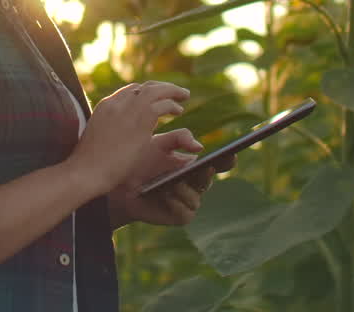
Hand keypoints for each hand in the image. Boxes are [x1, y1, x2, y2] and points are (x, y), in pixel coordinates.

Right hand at [65, 81, 190, 196]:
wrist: (88, 170)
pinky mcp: (142, 118)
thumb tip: (115, 138)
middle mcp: (117, 102)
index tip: (156, 98)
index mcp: (105, 106)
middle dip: (162, 87)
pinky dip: (173, 105)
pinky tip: (179, 111)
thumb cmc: (90, 165)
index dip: (145, 93)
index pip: (129, 91)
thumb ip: (108, 131)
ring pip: (157, 90)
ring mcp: (129, 108)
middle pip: (144, 87)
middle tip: (176, 92)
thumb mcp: (98, 140)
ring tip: (184, 96)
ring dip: (172, 92)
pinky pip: (163, 105)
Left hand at [109, 140, 236, 227]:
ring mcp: (189, 201)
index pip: (220, 163)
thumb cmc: (142, 161)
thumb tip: (199, 147)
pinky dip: (176, 204)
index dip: (228, 159)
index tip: (231, 153)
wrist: (122, 185)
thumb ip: (179, 137)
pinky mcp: (179, 216)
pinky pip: (185, 213)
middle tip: (203, 167)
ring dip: (184, 190)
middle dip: (205, 174)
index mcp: (196, 165)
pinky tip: (166, 196)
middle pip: (208, 179)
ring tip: (171, 183)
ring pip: (195, 198)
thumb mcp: (159, 143)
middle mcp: (196, 184)